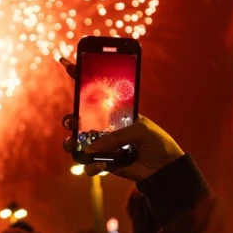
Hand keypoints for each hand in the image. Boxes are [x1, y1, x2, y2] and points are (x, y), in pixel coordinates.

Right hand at [60, 58, 183, 181]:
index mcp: (115, 112)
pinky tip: (100, 165)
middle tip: (71, 122)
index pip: (96, 92)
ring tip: (72, 144)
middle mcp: (105, 127)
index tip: (66, 62)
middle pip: (79, 119)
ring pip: (78, 142)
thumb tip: (89, 148)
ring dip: (70, 143)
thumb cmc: (157, 142)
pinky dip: (90, 165)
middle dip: (69, 119)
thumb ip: (115, 137)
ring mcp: (103, 145)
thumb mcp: (140, 130)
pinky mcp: (104, 162)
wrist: (166, 169)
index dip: (80, 78)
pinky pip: (89, 164)